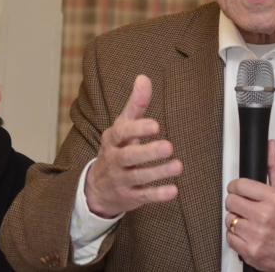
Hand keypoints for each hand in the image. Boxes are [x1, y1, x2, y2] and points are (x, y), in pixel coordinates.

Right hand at [84, 75, 182, 218]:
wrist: (97, 188)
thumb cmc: (116, 149)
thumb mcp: (122, 125)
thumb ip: (135, 104)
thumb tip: (144, 78)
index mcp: (112, 140)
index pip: (121, 133)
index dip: (137, 129)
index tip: (155, 125)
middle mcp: (114, 160)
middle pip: (129, 156)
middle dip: (148, 152)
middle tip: (168, 146)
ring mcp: (121, 180)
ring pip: (138, 177)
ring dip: (158, 172)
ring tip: (177, 166)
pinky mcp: (130, 197)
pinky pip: (144, 196)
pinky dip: (158, 195)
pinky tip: (173, 191)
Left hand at [225, 140, 274, 271]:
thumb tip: (270, 146)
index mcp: (274, 199)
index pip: (240, 185)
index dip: (237, 187)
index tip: (240, 190)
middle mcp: (264, 216)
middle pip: (231, 201)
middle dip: (236, 203)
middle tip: (246, 207)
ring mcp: (257, 234)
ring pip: (229, 219)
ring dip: (236, 221)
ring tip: (249, 222)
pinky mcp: (250, 250)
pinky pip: (229, 237)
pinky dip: (236, 237)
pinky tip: (248, 235)